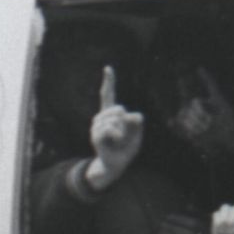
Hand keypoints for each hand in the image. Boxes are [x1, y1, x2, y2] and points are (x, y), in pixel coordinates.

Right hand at [86, 66, 144, 187]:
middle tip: (123, 136)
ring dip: (122, 132)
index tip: (108, 68)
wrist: (115, 165)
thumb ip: (137, 124)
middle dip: (126, 122)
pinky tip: (114, 141)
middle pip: (119, 109)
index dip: (109, 81)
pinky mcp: (96, 134)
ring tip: (118, 141)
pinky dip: (117, 135)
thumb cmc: (126, 149)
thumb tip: (131, 115)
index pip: (109, 95)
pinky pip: (110, 128)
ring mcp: (97, 125)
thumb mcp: (137, 135)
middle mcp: (102, 117)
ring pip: (116, 119)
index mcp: (111, 114)